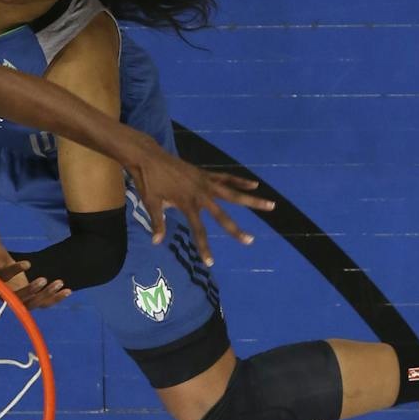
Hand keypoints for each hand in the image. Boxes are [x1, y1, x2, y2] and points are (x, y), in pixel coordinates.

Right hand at [0, 195, 68, 309]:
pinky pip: (43, 305)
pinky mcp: (29, 303)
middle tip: (43, 278)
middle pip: (16, 297)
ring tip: (59, 282)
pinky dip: (55, 299)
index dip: (13, 272)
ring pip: (32, 303)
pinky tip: (68, 289)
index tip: (28, 263)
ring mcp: (17, 300)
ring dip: (45, 294)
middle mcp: (3, 293)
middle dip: (30, 290)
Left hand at [126, 138, 273, 266]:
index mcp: (186, 203)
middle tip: (250, 241)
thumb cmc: (148, 180)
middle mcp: (200, 194)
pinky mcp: (205, 173)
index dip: (204, 247)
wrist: (149, 156)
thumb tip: (156, 242)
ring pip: (233, 193)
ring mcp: (205, 182)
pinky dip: (240, 181)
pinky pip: (226, 177)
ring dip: (252, 200)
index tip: (210, 263)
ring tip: (270, 205)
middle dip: (236, 230)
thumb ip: (157, 222)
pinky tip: (254, 184)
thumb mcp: (150, 202)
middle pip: (222, 215)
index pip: (198, 230)